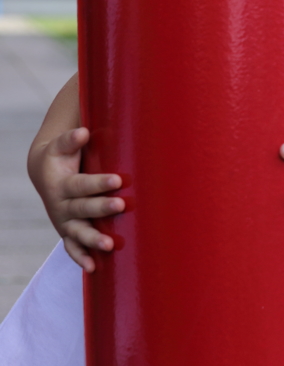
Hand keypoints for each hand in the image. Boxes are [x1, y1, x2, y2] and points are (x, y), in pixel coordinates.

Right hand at [28, 127, 123, 271]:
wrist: (44, 173)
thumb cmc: (60, 157)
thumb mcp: (60, 146)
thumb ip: (71, 140)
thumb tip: (83, 132)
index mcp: (61, 184)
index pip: (81, 184)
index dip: (98, 183)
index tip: (118, 179)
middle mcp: (61, 205)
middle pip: (82, 209)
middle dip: (101, 208)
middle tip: (121, 205)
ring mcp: (65, 221)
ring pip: (78, 232)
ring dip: (93, 239)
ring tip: (110, 245)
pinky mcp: (68, 231)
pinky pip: (73, 247)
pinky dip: (81, 258)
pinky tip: (94, 268)